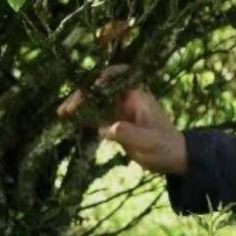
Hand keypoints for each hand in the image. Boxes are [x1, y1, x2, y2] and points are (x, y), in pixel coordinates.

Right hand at [56, 64, 187, 175]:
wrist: (174, 158)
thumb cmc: (165, 147)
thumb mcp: (149, 141)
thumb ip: (129, 133)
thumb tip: (106, 128)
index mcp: (138, 96)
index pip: (119, 76)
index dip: (104, 77)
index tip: (92, 88)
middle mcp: (127, 99)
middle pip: (101, 89)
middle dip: (83, 94)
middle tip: (67, 109)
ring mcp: (120, 111)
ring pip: (95, 101)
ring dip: (79, 105)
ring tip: (61, 113)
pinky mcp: (116, 123)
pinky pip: (96, 116)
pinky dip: (83, 117)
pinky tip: (69, 122)